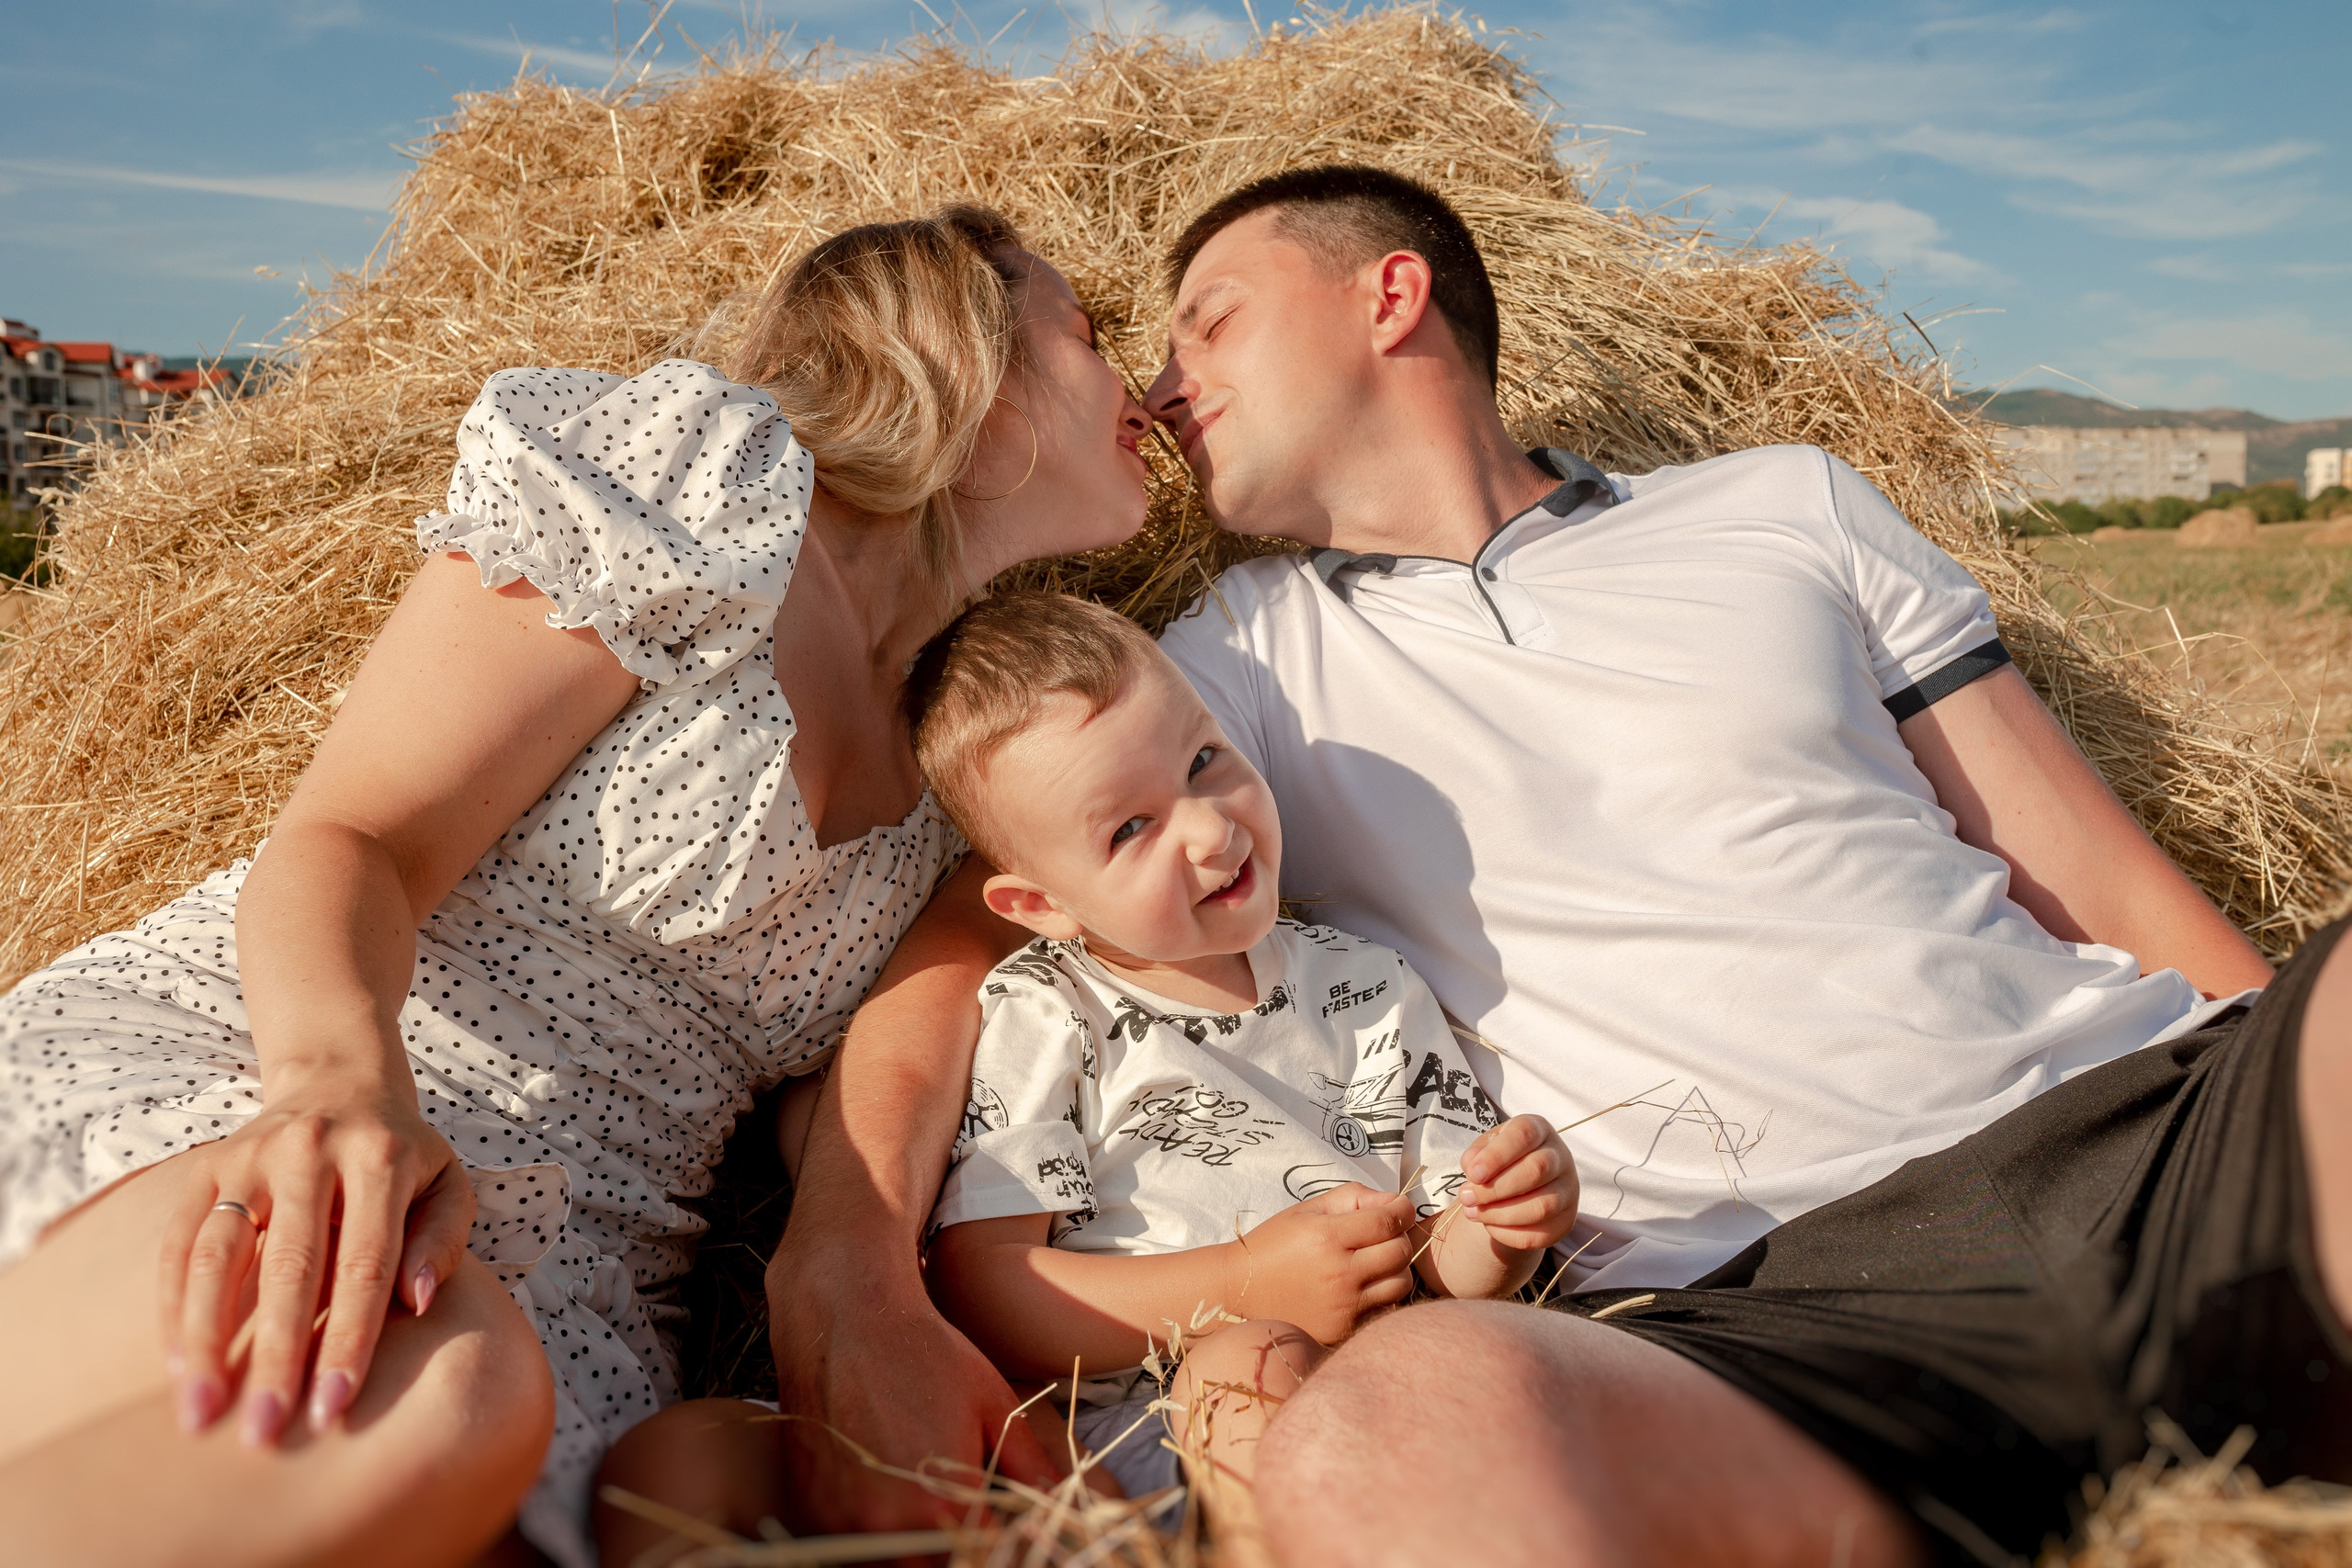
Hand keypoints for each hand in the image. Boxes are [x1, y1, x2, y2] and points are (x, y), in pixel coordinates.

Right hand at [158, 1078, 472, 1445]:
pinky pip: (177, 1243)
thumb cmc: (402, 1157)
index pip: (365, 1263)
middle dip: (276, 1357)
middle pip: (289, 1268)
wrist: (339, 1084)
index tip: (334, 1408)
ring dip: (205, 1342)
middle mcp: (310, 1152)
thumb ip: (444, 1238)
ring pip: (217, 1257)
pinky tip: (178, 1367)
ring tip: (200, 1415)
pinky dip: (172, 1306)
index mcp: (379, 1159)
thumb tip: (419, 1301)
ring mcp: (249, 1157)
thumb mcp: (448, 1183)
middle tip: (265, 1433)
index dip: (350, 1339)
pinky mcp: (202, 1167)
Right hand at [769, 1246, 1063, 1533]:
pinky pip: (847, 1551)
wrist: (847, 1315)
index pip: (981, 1556)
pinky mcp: (809, 1511)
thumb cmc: (927, 1352)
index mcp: (939, 1506)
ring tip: (924, 1509)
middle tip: (964, 1516)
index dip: (997, 1544)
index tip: (998, 1523)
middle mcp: (884, 1527)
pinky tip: (886, 1503)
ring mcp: (839, 1523)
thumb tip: (1061, 1505)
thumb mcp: (995, 1406)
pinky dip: (871, 1543)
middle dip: (955, 1552)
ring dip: (913, 1551)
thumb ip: (1029, 1468)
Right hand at [1229, 1183, 1415, 1343]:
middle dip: (1399, 1236)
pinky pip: (1384, 1309)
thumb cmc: (1273, 1244)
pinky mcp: (1343, 1329)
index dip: (1402, 1209)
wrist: (1239, 1292)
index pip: (1389, 1219)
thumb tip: (1392, 1201)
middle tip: (1382, 1234)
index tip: (1398, 1208)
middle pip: (1401, 1251)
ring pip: (1400, 1283)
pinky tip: (1362, 1286)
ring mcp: (1343, 1306)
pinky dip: (1382, 1294)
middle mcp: (1339, 1273)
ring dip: (1395, 1268)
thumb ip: (1352, 1197)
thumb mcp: (1307, 1210)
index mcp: (1327, 1237)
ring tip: (1375, 1262)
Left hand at [1460, 1114, 1579, 1250]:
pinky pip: (1541, 1234)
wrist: (1518, 1189)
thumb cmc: (1499, 1162)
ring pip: (1541, 1206)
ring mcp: (1568, 1190)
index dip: (1497, 1155)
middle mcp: (1560, 1157)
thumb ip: (1475, 1156)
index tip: (1473, 1174)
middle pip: (1536, 1170)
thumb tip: (1473, 1169)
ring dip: (1500, 1214)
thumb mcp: (1484, 1150)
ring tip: (1473, 1212)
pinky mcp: (1565, 1221)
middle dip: (1495, 1189)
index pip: (1524, 1135)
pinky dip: (1510, 1234)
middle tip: (1466, 1197)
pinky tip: (1489, 1226)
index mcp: (1539, 1130)